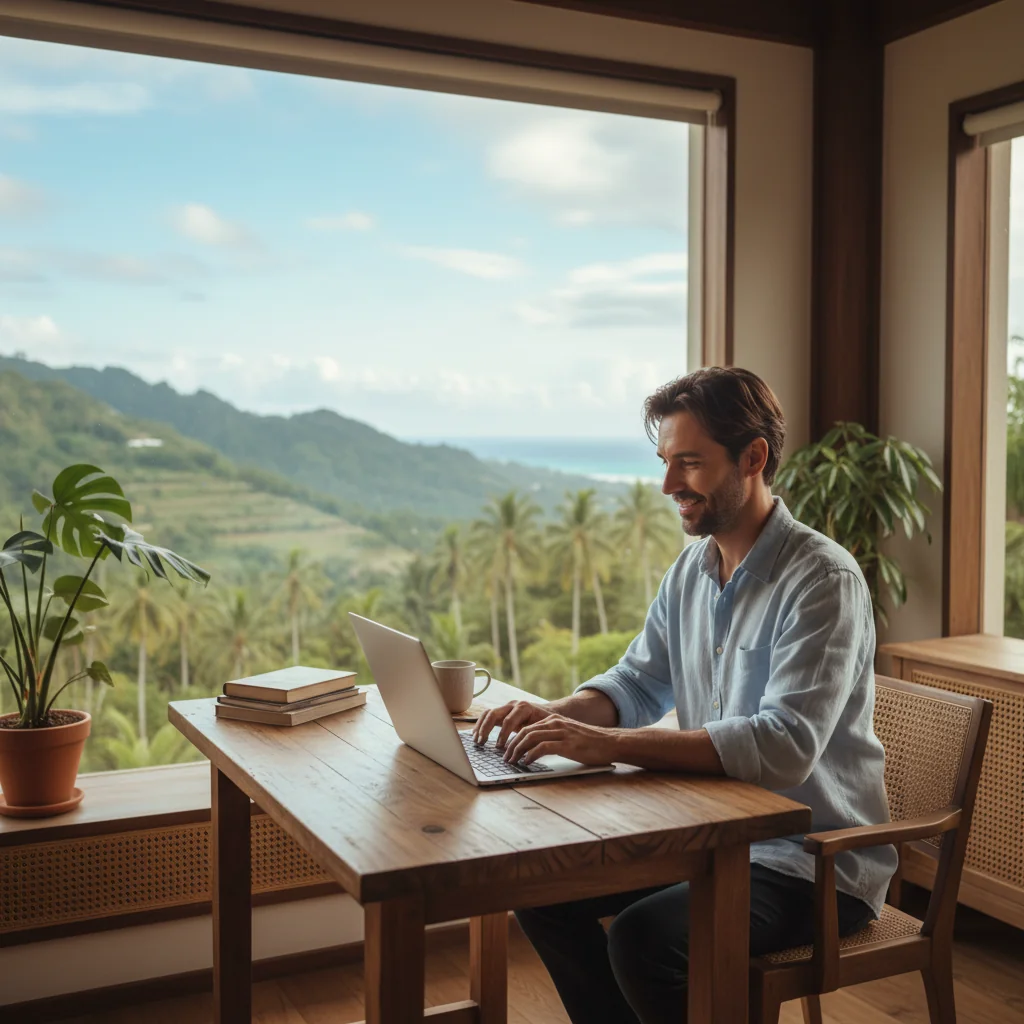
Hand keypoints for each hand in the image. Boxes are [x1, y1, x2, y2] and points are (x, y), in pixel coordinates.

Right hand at [472, 700, 552, 749]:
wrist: (550, 712)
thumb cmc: (548, 723)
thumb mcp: (542, 729)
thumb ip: (532, 737)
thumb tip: (523, 753)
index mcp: (524, 708)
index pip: (508, 720)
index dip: (503, 734)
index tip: (499, 747)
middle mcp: (513, 705)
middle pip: (494, 714)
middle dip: (486, 729)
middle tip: (482, 743)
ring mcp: (506, 707)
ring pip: (488, 713)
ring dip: (480, 726)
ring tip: (476, 740)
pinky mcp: (503, 712)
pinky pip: (488, 715)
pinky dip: (481, 724)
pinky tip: (476, 735)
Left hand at [501, 714, 618, 766]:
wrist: (611, 742)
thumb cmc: (590, 743)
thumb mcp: (568, 736)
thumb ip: (553, 739)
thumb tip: (534, 750)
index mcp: (554, 720)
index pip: (527, 727)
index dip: (513, 739)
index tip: (507, 750)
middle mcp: (555, 723)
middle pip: (525, 731)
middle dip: (512, 745)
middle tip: (505, 758)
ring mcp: (561, 732)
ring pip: (530, 738)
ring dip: (517, 750)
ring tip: (512, 761)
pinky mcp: (567, 744)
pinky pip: (542, 747)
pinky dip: (531, 755)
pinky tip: (526, 762)